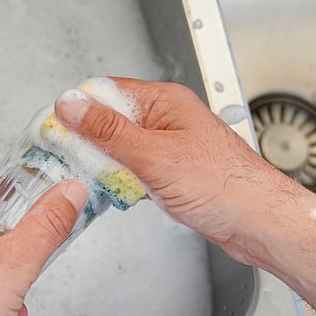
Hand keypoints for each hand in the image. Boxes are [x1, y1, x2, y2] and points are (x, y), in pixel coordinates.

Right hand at [54, 77, 292, 262]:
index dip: (79, 110)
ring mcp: (172, 147)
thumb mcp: (153, 155)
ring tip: (105, 180)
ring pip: (124, 149)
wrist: (258, 223)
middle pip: (113, 121)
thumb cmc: (224, 187)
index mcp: (166, 102)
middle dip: (92, 143)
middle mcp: (169, 120)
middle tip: (75, 162)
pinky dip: (126, 181)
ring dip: (109, 165)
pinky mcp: (175, 172)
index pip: (107, 92)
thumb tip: (72, 104)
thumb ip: (108, 130)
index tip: (56, 130)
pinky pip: (138, 169)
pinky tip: (125, 193)